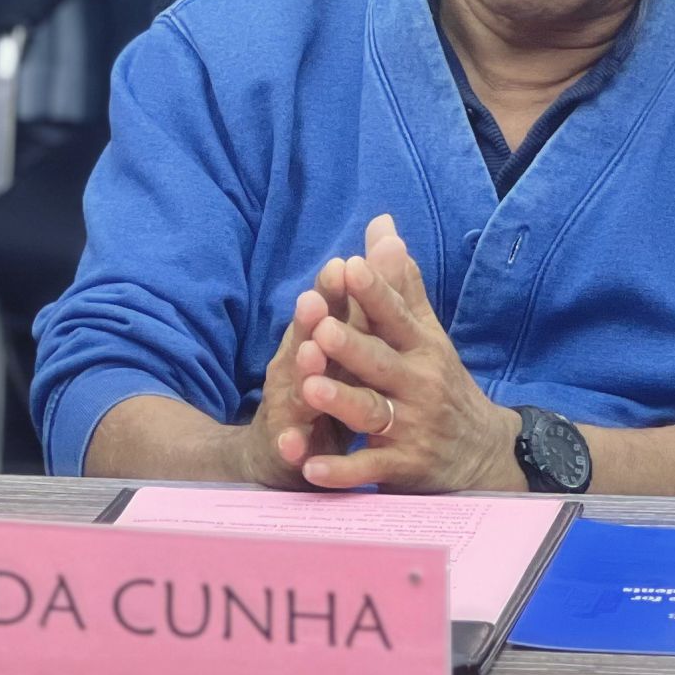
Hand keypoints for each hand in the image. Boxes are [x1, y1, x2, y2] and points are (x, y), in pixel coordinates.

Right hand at [235, 257, 364, 488]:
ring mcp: (288, 406)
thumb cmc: (328, 380)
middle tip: (316, 305)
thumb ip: (369, 287)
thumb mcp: (351, 332)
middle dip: (310, 323)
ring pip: (295, 390)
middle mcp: (297, 366)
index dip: (332, 288)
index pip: (325, 306)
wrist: (286, 447)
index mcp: (318, 337)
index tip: (342, 263)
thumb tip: (388, 225)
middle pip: (303, 339)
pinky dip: (293, 446)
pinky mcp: (287, 447)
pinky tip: (296, 448)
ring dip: (302, 377)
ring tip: (309, 366)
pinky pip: (289, 447)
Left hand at [296, 215, 522, 493]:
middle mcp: (419, 384)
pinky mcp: (404, 468)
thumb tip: (382, 227)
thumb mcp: (428, 333)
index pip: (397, 316)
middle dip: (352, 346)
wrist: (484, 453)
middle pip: (381, 363)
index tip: (350, 266)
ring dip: (341, 401)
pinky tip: (310, 467)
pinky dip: (341, 472)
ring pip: (372, 413)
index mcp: (422, 347)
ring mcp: (412, 428)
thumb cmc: (442, 383)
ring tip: (309, 388)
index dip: (374, 293)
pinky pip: (368, 469)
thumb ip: (401, 282)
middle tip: (321, 329)